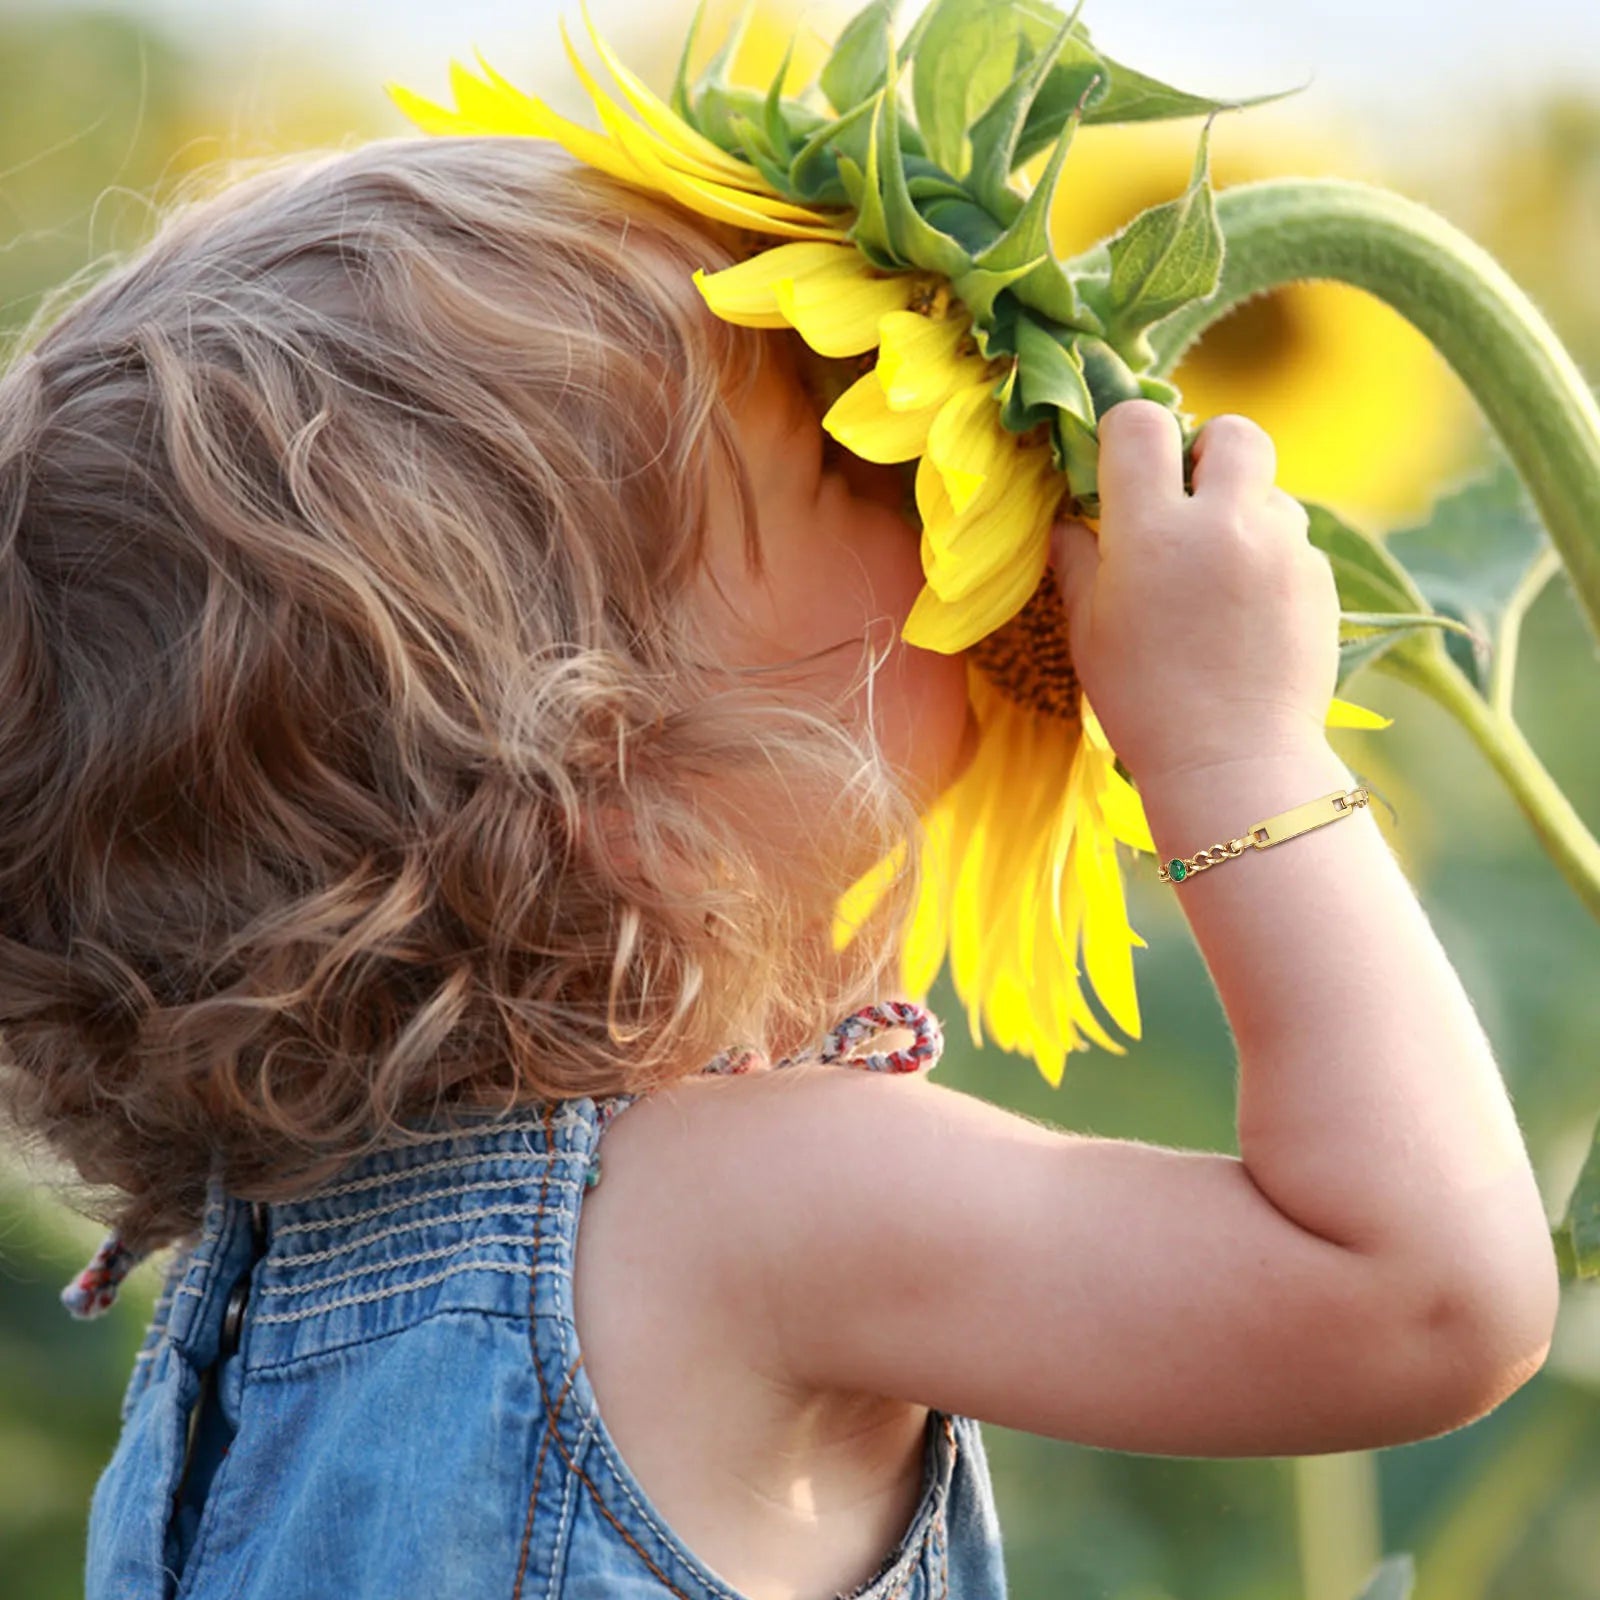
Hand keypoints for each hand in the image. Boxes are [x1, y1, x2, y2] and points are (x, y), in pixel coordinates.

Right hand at [1052, 400, 1341, 785]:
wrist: (1233, 762)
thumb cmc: (1142, 702)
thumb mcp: (1089, 632)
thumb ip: (1078, 562)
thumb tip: (1067, 523)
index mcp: (1152, 532)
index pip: (1141, 425)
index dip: (1127, 435)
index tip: (1122, 468)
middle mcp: (1224, 523)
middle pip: (1233, 431)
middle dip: (1208, 450)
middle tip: (1188, 499)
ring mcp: (1282, 548)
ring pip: (1269, 490)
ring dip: (1243, 511)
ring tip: (1219, 573)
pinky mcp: (1319, 578)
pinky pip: (1293, 541)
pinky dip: (1269, 559)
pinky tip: (1248, 613)